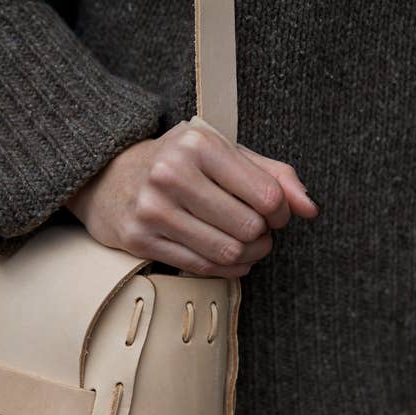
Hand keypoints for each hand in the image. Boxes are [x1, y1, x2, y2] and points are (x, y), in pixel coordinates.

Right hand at [64, 115, 318, 276]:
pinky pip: (200, 267)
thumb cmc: (175, 164)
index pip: (266, 195)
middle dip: (263, 237)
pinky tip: (227, 260)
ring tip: (246, 247)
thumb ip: (273, 174)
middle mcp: (172, 174)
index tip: (274, 213)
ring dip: (247, 257)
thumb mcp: (222, 154)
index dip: (281, 212)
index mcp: (198, 144)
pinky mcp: (139, 239)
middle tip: (258, 233)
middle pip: (249, 228)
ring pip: (227, 253)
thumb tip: (309, 208)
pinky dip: (225, 270)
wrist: (105, 178)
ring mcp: (153, 210)